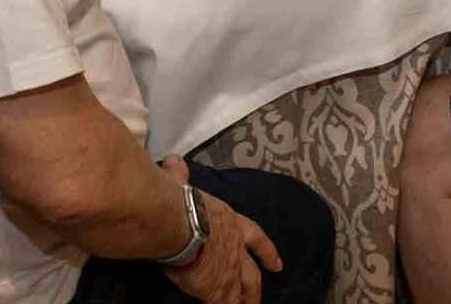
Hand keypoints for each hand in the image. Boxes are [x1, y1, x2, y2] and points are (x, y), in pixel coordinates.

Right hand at [159, 156, 280, 303]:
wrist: (178, 222)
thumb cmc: (180, 202)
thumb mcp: (182, 186)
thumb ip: (179, 176)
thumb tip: (173, 161)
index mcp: (231, 223)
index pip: (256, 238)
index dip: (267, 252)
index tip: (277, 263)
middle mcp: (235, 248)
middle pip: (252, 273)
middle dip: (255, 287)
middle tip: (258, 297)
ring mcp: (228, 270)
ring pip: (242, 291)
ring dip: (244, 301)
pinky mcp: (216, 287)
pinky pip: (224, 303)